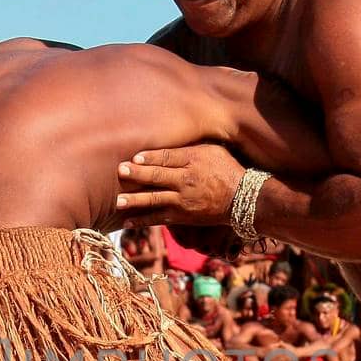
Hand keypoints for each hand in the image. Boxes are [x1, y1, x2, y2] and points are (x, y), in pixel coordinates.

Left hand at [116, 144, 245, 226]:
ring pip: (155, 199)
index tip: (134, 157)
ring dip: (135, 200)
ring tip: (118, 201)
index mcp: (194, 160)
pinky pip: (159, 218)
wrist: (242, 199)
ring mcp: (183, 201)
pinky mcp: (182, 217)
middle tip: (120, 171)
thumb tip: (166, 139)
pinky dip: (143, 220)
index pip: (167, 157)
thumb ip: (189, 147)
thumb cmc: (226, 170)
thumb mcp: (212, 150)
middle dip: (137, 174)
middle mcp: (187, 180)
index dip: (149, 157)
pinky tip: (127, 221)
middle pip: (158, 176)